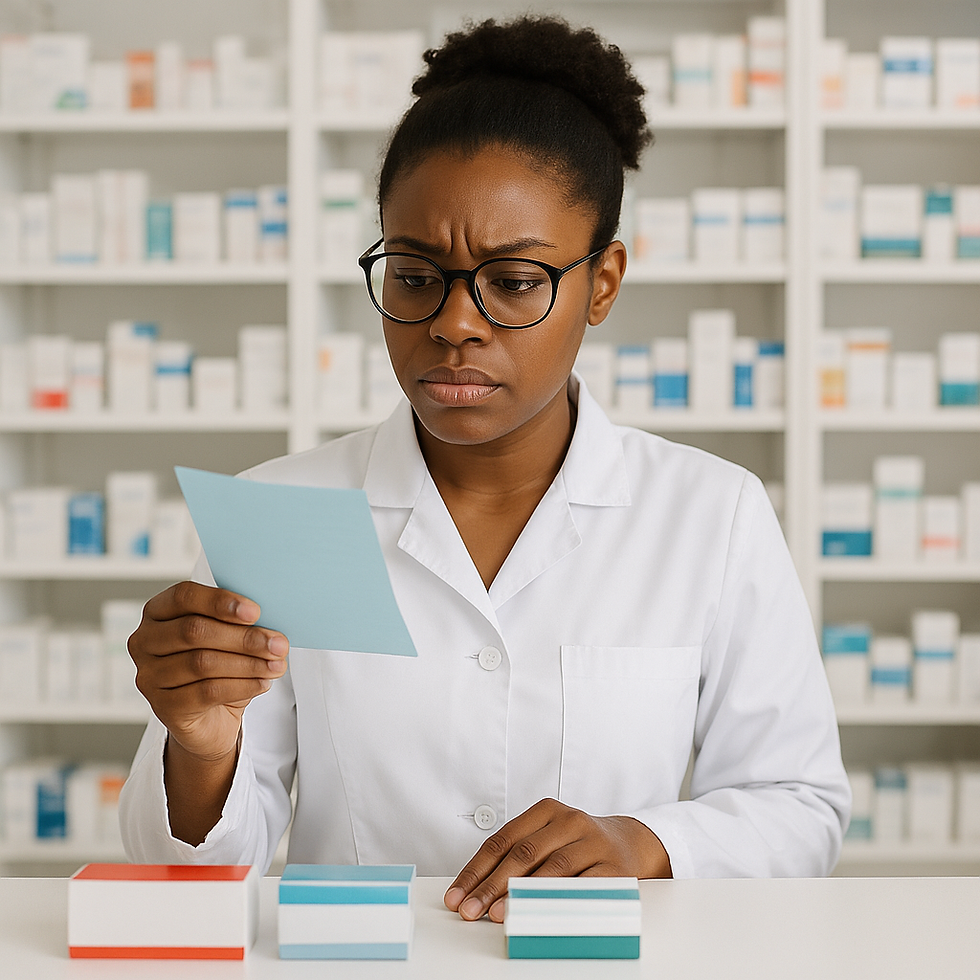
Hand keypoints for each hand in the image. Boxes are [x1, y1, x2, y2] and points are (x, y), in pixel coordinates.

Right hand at [129, 581, 288, 762]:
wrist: (209, 717)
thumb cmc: (218, 665)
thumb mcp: (226, 637)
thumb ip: (237, 622)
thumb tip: (269, 621)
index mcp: (158, 611)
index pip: (183, 596)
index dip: (220, 601)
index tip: (255, 611)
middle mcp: (145, 641)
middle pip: (194, 631)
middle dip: (243, 637)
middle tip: (278, 644)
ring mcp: (149, 675)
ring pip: (202, 663)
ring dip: (248, 663)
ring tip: (276, 665)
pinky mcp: (163, 706)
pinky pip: (207, 692)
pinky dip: (242, 685)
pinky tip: (263, 683)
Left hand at [444, 798, 671, 922]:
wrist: (634, 843)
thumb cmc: (579, 844)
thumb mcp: (549, 838)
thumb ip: (518, 856)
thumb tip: (476, 891)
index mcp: (547, 811)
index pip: (503, 840)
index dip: (477, 869)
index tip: (457, 895)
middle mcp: (570, 821)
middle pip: (523, 854)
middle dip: (491, 885)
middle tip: (470, 910)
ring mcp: (593, 843)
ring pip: (551, 870)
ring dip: (521, 895)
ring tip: (497, 914)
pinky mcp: (614, 868)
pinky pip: (582, 888)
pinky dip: (559, 902)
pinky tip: (540, 915)